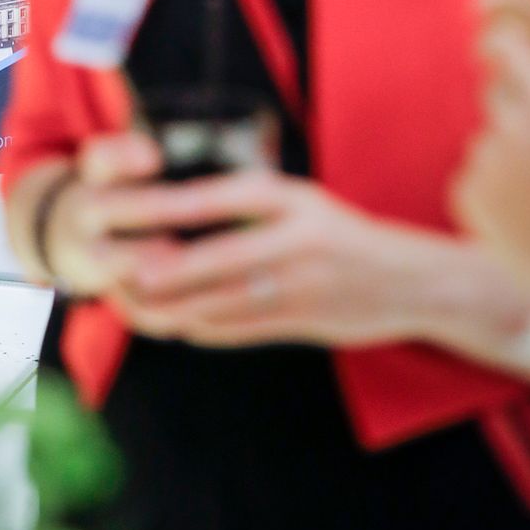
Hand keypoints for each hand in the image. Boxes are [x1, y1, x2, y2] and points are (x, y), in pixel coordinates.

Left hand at [45, 131, 438, 347]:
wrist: (411, 280)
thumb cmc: (340, 233)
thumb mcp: (299, 200)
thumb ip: (246, 202)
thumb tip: (176, 209)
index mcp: (287, 199)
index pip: (213, 199)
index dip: (163, 209)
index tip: (122, 213)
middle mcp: (292, 240)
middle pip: (212, 259)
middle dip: (160, 270)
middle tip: (118, 272)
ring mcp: (299, 286)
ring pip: (219, 301)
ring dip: (171, 306)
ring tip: (130, 304)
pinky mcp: (301, 325)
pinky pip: (236, 330)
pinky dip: (198, 327)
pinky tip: (172, 322)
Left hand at [453, 5, 529, 291]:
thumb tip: (495, 48)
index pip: (509, 44)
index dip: (502, 44)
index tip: (492, 44)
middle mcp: (517, 123)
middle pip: (497, 95)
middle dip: (515, 113)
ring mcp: (488, 158)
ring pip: (489, 144)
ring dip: (510, 161)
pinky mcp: (468, 192)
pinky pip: (476, 180)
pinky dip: (495, 195)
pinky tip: (527, 220)